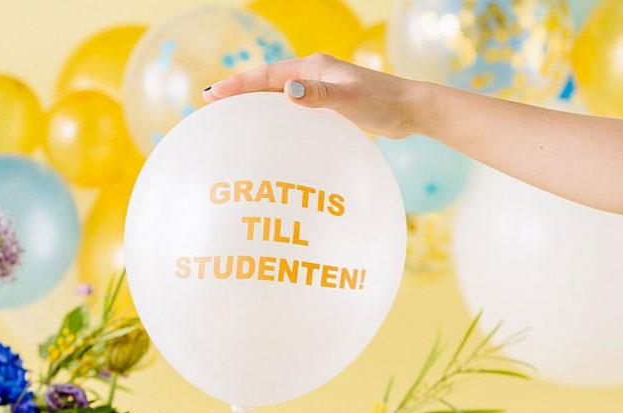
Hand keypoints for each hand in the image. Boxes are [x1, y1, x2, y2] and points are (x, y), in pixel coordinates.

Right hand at [203, 54, 422, 138]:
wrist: (411, 110)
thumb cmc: (383, 104)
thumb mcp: (349, 100)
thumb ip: (318, 96)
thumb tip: (287, 93)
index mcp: (313, 68)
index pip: (267, 76)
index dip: (238, 86)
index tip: (212, 95)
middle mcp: (314, 75)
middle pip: (267, 82)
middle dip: (240, 92)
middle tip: (211, 103)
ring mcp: (321, 90)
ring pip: (279, 95)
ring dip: (256, 104)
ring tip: (233, 118)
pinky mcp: (330, 106)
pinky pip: (294, 110)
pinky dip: (276, 117)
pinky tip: (272, 135)